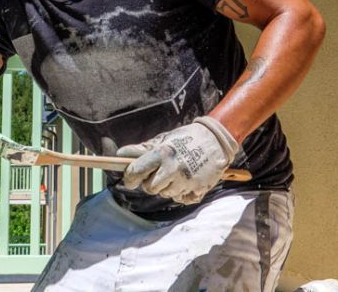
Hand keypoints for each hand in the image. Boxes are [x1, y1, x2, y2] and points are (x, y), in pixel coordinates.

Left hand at [116, 116, 238, 204]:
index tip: (129, 178)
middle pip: (150, 188)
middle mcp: (174, 169)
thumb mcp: (164, 139)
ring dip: (166, 187)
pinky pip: (180, 199)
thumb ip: (142, 149)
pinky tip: (185, 179)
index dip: (129, 177)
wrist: (217, 139)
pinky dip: (180, 193)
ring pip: (165, 194)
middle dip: (150, 182)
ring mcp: (187, 181)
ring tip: (175, 173)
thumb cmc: (186, 138)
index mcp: (163, 154)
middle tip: (157, 173)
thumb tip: (120, 154)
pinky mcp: (198, 190)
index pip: (137, 171)